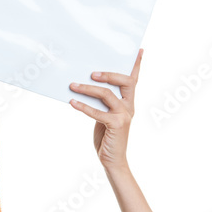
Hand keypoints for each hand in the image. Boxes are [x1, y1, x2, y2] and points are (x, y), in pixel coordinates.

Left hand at [68, 48, 142, 169]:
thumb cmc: (107, 137)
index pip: (133, 80)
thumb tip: (86, 87)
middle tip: (92, 73)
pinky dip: (83, 106)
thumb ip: (102, 103)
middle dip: (109, 74)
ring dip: (88, 88)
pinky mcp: (116, 125)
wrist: (112, 160)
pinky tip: (72, 102)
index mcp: (128, 102)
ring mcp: (124, 115)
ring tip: (73, 85)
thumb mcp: (105, 117)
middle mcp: (129, 106)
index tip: (139, 50)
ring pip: (107, 94)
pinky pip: (98, 112)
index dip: (136, 65)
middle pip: (125, 81)